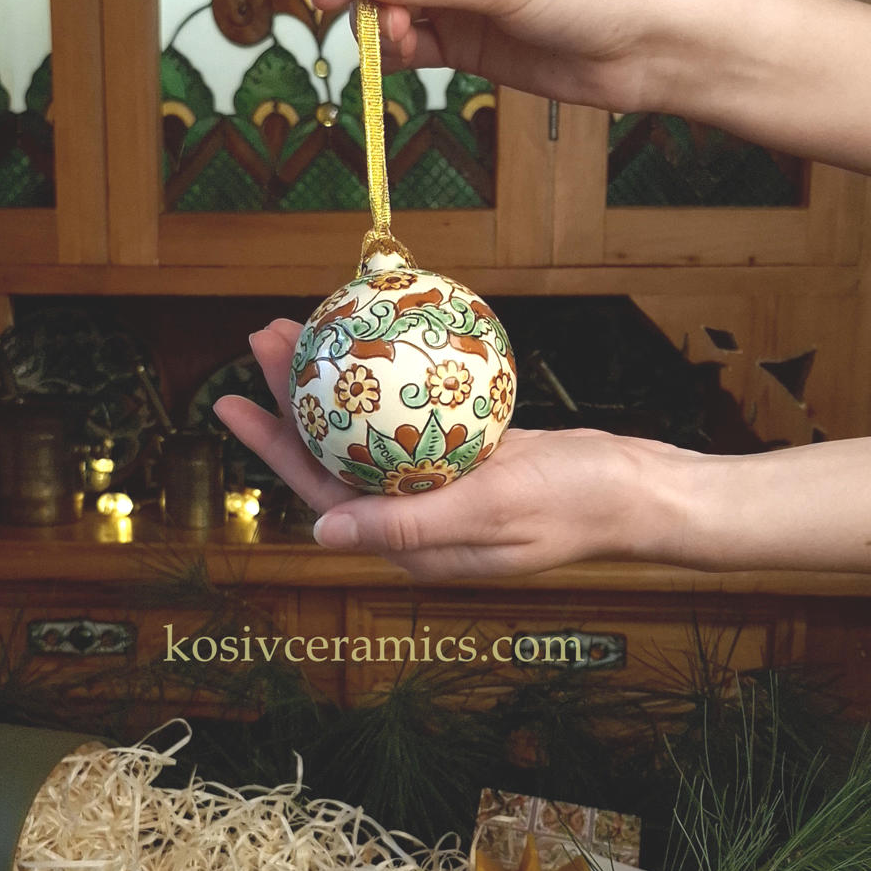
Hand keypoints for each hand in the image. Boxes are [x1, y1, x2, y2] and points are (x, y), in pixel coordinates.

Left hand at [214, 319, 691, 580]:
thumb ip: (409, 524)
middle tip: (268, 337)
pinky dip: (387, 378)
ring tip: (308, 328)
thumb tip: (320, 534)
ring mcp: (441, 486)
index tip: (229, 397)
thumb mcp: (493, 510)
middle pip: (335, 451)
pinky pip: (411, 415)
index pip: (320, 490)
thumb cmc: (578, 504)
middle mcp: (415, 517)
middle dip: (293, 398)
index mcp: (409, 542)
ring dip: (336, 381)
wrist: (641, 491)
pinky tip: (377, 343)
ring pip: (368, 429)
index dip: (271, 444)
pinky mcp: (468, 457)